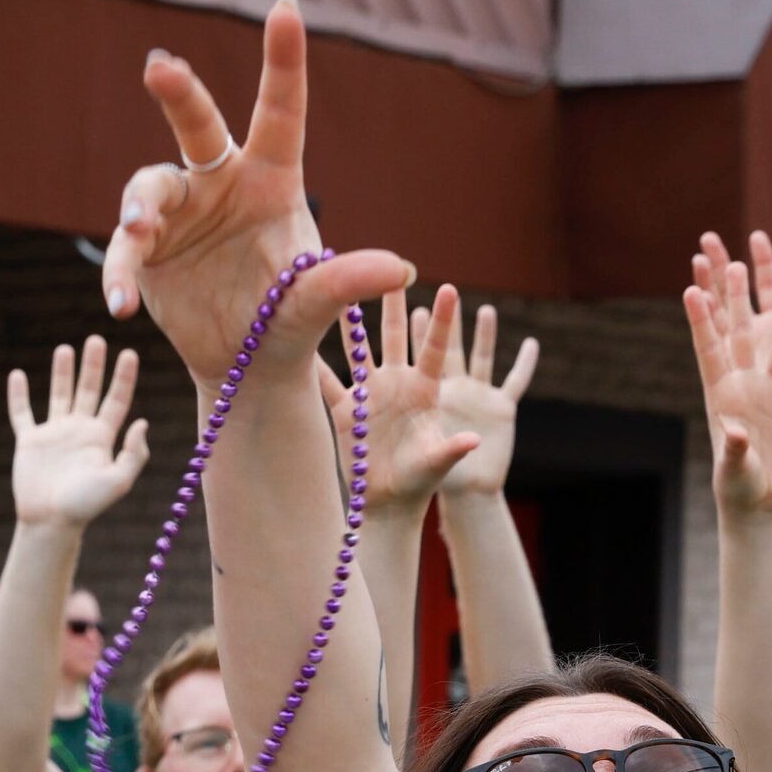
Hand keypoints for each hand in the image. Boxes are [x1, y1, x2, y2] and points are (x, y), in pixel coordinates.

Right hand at [10, 335, 149, 527]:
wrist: (51, 521)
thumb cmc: (86, 505)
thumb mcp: (119, 481)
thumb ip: (134, 454)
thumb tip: (143, 422)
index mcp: (102, 438)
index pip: (116, 401)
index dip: (124, 378)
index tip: (130, 352)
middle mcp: (79, 431)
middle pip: (89, 391)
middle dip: (93, 366)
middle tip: (97, 339)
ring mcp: (54, 434)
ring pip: (59, 395)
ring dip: (62, 372)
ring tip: (65, 348)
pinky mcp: (30, 441)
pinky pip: (22, 413)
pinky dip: (18, 395)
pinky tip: (17, 374)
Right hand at [101, 0, 407, 389]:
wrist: (247, 364)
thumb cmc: (290, 318)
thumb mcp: (318, 302)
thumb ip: (348, 283)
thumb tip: (404, 270)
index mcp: (272, 180)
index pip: (280, 113)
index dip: (283, 63)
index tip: (287, 10)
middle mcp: (221, 182)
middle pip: (198, 125)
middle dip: (179, 93)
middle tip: (162, 68)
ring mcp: (179, 210)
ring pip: (149, 188)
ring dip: (139, 210)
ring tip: (138, 233)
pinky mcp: (145, 247)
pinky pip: (124, 250)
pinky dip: (118, 272)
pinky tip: (120, 303)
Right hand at [317, 285, 478, 510]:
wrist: (389, 503)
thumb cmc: (420, 483)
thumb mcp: (436, 465)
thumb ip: (451, 450)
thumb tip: (474, 441)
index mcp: (425, 392)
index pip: (435, 349)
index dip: (442, 320)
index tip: (450, 288)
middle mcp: (397, 384)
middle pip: (395, 336)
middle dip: (393, 303)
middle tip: (392, 268)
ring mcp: (370, 393)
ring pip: (359, 348)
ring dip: (350, 320)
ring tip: (342, 284)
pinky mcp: (345, 408)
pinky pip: (326, 381)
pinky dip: (312, 362)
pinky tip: (297, 335)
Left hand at [435, 303, 538, 497]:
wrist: (453, 495)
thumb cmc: (418, 477)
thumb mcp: (422, 455)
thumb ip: (430, 440)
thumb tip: (445, 433)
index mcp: (422, 394)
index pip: (426, 353)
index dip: (428, 328)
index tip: (420, 301)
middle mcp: (449, 389)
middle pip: (448, 347)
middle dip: (446, 320)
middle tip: (443, 287)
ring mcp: (475, 397)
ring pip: (481, 358)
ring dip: (485, 335)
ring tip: (486, 310)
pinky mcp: (500, 410)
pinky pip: (516, 383)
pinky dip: (525, 365)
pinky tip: (531, 345)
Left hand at [683, 263, 771, 514]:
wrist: (762, 499)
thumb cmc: (737, 485)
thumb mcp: (732, 469)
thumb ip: (733, 449)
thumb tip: (734, 432)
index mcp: (720, 393)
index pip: (708, 349)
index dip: (700, 320)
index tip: (691, 289)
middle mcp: (745, 384)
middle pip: (742, 335)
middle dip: (737, 302)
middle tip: (734, 264)